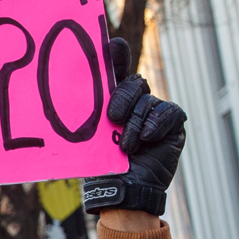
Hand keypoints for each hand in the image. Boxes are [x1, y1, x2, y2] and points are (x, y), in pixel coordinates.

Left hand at [82, 38, 186, 217]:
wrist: (123, 192)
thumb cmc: (102, 166)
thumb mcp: (91, 136)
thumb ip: (89, 112)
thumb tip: (66, 86)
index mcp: (112, 99)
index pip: (114, 69)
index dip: (115, 55)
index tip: (113, 45)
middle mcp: (135, 102)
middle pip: (133, 82)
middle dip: (124, 96)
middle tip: (113, 116)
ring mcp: (155, 112)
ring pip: (148, 101)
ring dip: (136, 124)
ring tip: (127, 146)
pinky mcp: (173, 124)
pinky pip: (169, 112)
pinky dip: (157, 124)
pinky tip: (147, 138)